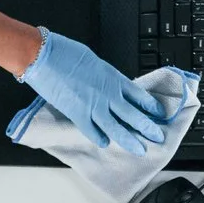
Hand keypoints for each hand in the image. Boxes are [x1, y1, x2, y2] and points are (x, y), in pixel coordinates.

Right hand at [21, 29, 169, 153]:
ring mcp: (94, 106)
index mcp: (114, 78)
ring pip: (118, 129)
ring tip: (140, 150)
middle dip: (148, 128)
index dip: (151, 106)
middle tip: (158, 137)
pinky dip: (100, 139)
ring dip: (131, 141)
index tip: (158, 113)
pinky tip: (105, 144)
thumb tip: (107, 84)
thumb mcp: (94, 62)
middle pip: (134, 115)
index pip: (139, 96)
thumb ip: (104, 76)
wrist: (44, 56)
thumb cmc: (66, 53)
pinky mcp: (77, 114)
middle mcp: (108, 94)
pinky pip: (92, 132)